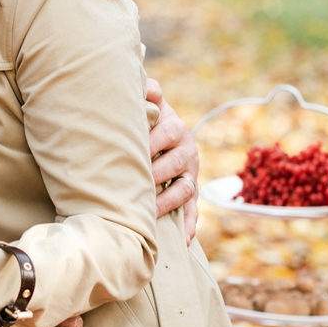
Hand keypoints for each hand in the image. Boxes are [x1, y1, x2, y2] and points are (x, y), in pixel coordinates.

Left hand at [146, 78, 199, 243]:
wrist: (160, 134)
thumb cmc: (147, 120)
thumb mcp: (150, 104)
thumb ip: (149, 92)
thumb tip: (148, 87)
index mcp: (175, 129)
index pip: (166, 134)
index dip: (152, 142)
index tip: (135, 153)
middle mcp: (187, 152)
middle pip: (176, 164)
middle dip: (157, 174)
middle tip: (138, 184)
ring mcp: (190, 176)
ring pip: (184, 191)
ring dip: (168, 203)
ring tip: (149, 212)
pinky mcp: (190, 196)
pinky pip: (192, 212)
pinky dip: (189, 225)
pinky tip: (184, 239)